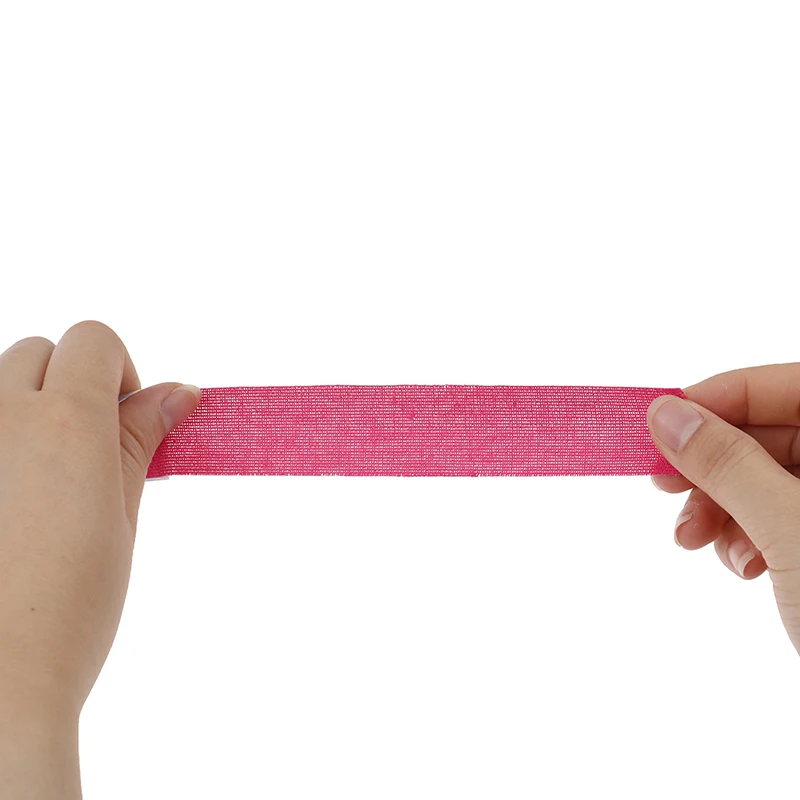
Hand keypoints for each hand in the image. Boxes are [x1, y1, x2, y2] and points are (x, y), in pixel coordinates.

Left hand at [0, 321, 199, 796]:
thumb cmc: (67, 609)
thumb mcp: (121, 515)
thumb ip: (142, 439)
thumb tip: (178, 391)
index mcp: (64, 421)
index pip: (92, 339)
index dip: (120, 371)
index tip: (129, 418)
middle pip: (39, 352)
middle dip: (70, 384)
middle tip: (88, 450)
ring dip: (24, 408)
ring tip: (39, 479)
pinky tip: (10, 498)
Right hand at [648, 364, 799, 655]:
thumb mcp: (792, 530)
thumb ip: (728, 463)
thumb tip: (669, 414)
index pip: (786, 386)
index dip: (718, 397)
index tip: (660, 422)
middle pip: (771, 433)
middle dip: (712, 465)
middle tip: (662, 485)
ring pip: (766, 477)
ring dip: (720, 506)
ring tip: (694, 540)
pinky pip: (776, 515)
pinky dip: (745, 534)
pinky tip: (741, 564)